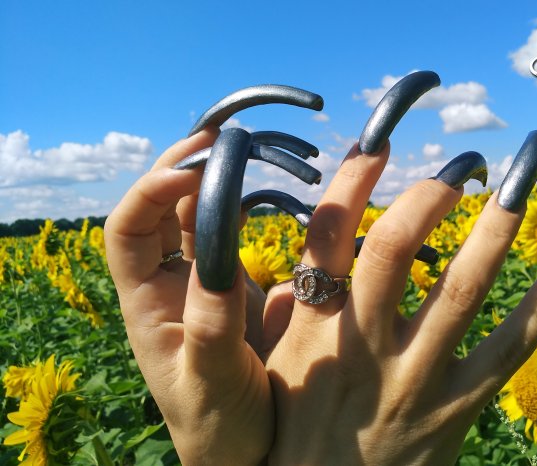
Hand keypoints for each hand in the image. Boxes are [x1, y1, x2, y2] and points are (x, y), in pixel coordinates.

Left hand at [104, 128, 271, 465]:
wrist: (243, 450)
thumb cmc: (216, 427)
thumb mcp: (212, 382)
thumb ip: (211, 327)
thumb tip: (215, 262)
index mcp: (147, 306)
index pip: (126, 232)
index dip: (149, 194)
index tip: (191, 174)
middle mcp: (169, 285)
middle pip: (158, 211)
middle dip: (179, 169)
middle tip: (218, 137)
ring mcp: (202, 283)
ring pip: (194, 216)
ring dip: (212, 180)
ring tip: (242, 149)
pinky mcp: (234, 287)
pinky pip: (229, 234)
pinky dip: (242, 205)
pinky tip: (265, 189)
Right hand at [261, 132, 536, 463]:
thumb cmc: (294, 428)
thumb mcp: (274, 366)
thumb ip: (284, 308)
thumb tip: (307, 255)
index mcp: (313, 326)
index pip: (330, 234)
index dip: (355, 177)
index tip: (382, 136)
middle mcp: (364, 345)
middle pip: (396, 250)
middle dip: (430, 194)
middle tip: (464, 163)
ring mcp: (414, 378)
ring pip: (462, 292)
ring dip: (496, 230)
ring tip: (520, 183)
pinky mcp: (455, 410)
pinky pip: (505, 354)